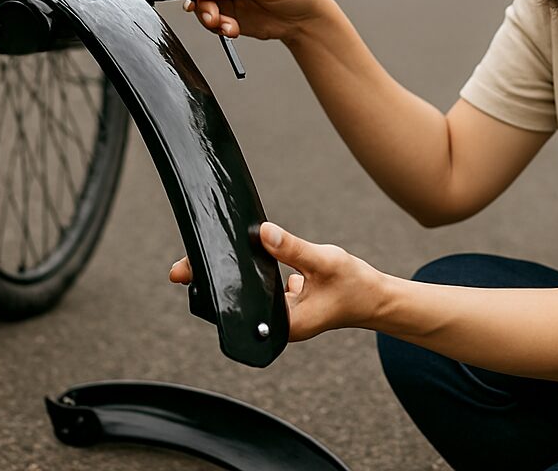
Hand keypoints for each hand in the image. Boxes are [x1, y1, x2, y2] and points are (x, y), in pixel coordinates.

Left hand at [169, 222, 386, 342]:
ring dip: (231, 272)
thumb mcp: (325, 262)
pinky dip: (250, 266)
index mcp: (285, 325)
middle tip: (181, 266)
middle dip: (215, 280)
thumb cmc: (354, 284)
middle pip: (238, 301)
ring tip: (204, 253)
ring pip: (247, 289)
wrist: (375, 296)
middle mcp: (278, 323)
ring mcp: (279, 312)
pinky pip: (259, 281)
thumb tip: (262, 233)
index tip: (191, 275)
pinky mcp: (283, 298)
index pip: (240, 310)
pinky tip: (237, 249)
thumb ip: (293, 249)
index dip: (216, 292)